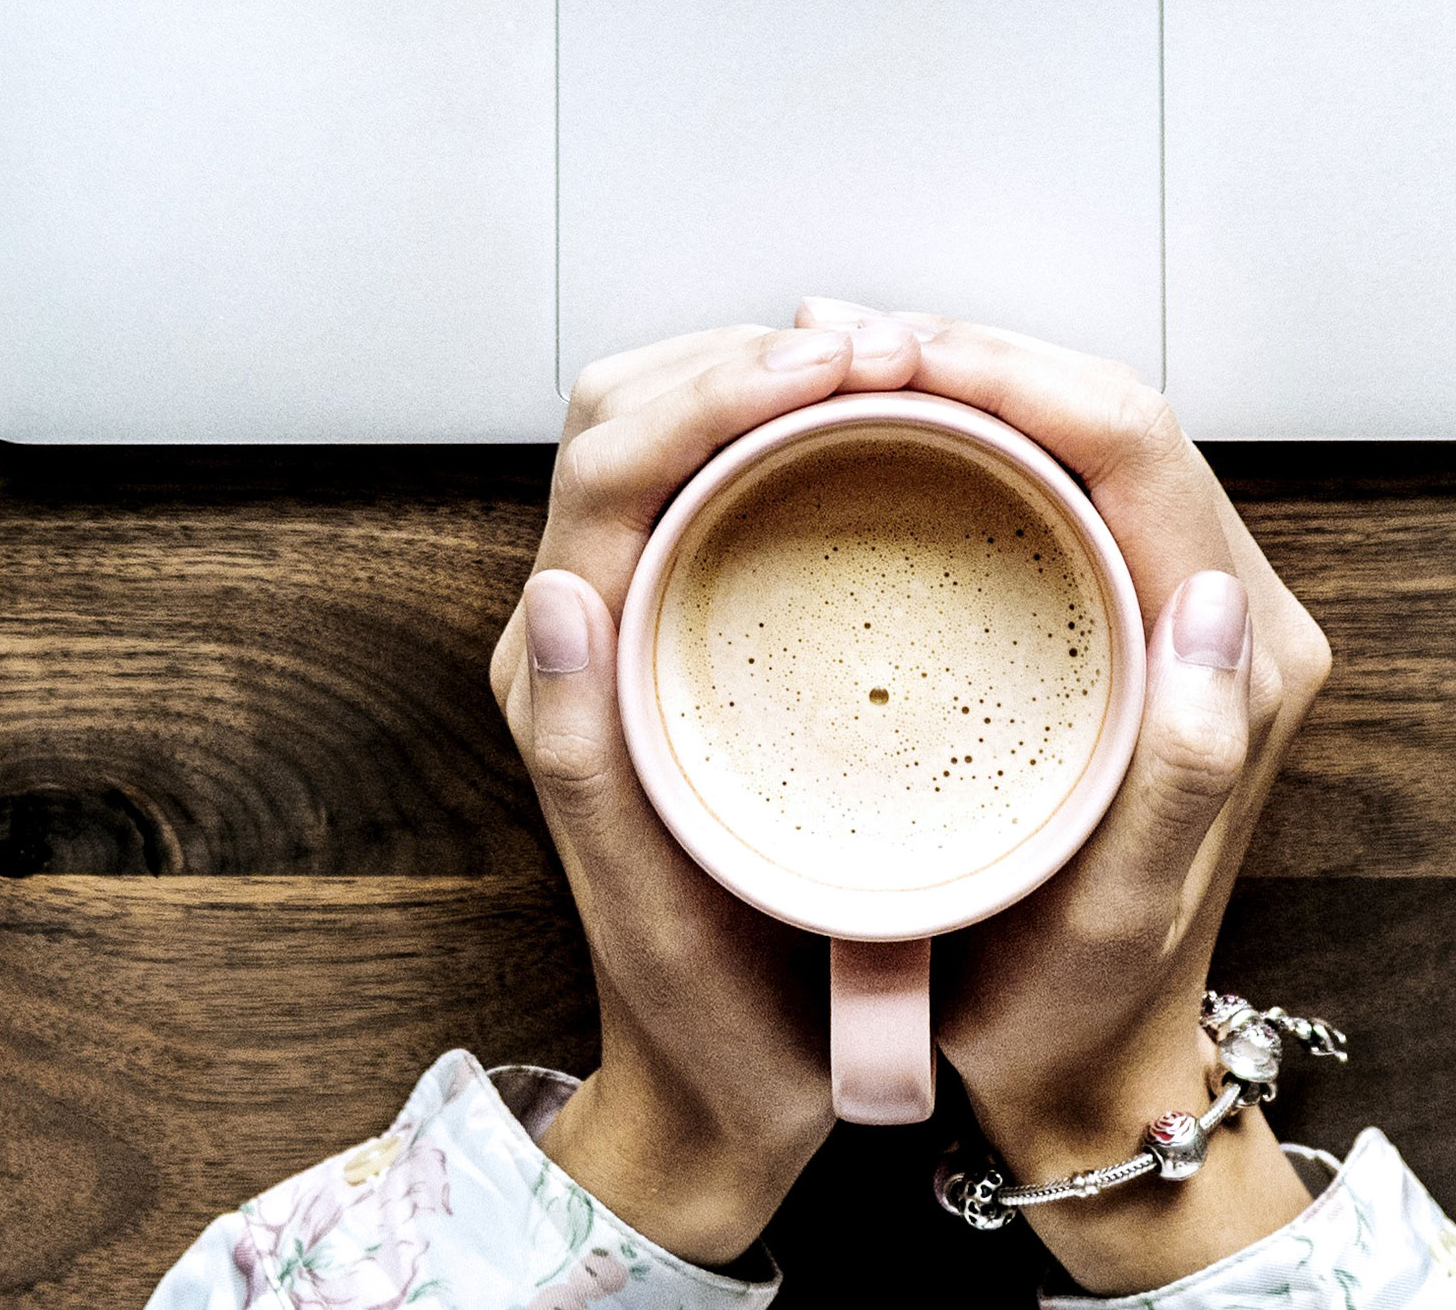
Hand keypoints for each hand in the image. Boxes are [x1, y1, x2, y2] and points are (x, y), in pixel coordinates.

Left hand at [486, 313, 928, 1261]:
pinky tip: (886, 437)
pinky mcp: (690, 640)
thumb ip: (579, 760)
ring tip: (902, 371)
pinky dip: (793, 431)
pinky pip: (724, 486)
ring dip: (772, 376)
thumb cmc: (705, 1022)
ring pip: (677, 433)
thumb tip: (553, 590)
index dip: (720, 390)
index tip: (842, 371)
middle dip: (751, 352)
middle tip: (898, 351)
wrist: (719, 1104)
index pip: (613, 462)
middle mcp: (579, 631)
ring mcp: (634, 628)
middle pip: (633, 411)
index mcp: (560, 673)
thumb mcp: (650, 910)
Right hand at [848, 305, 1337, 1293]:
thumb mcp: (1127, 910)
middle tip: (827, 337)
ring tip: (837, 360)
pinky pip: (1063, 482)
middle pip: (1112, 414)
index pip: (1136, 443)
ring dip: (972, 379)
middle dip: (977, 351)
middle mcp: (1234, 614)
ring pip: (1085, 435)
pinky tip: (882, 426)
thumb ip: (1191, 763)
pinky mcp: (1139, 626)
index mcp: (1244, 656)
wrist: (1089, 1072)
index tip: (884, 354)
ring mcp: (1187, 613)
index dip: (1013, 371)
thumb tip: (1210, 601)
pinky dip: (975, 432)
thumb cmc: (1081, 1007)